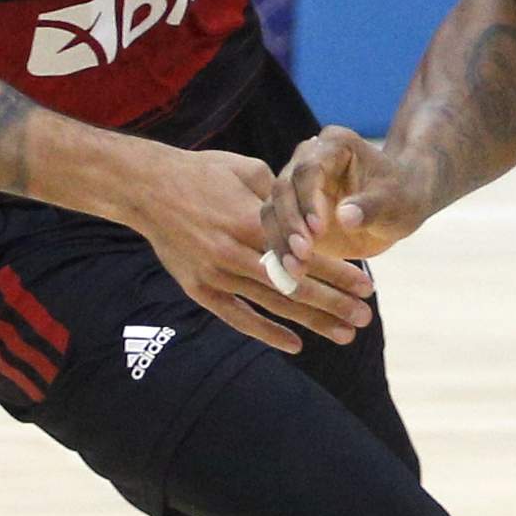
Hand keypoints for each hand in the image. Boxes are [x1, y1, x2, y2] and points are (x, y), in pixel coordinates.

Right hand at [127, 147, 376, 353]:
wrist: (148, 187)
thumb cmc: (203, 172)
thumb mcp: (248, 171)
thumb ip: (282, 198)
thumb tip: (313, 217)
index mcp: (250, 221)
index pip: (304, 255)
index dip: (338, 272)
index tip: (367, 285)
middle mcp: (234, 253)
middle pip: (293, 286)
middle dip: (333, 303)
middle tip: (364, 317)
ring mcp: (215, 274)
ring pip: (271, 304)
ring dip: (310, 321)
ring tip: (343, 333)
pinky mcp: (199, 289)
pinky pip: (236, 317)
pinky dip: (266, 332)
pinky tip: (295, 344)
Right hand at [261, 125, 432, 283]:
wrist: (399, 205)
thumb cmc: (402, 196)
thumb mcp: (395, 201)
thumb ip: (370, 206)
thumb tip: (346, 217)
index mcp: (334, 145)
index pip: (309, 169)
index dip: (308, 200)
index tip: (317, 230)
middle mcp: (307, 160)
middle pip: (284, 189)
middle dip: (290, 223)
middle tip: (302, 255)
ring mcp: (297, 186)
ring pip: (273, 210)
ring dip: (281, 241)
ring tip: (295, 269)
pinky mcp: (292, 212)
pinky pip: (276, 230)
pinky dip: (280, 252)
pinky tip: (289, 273)